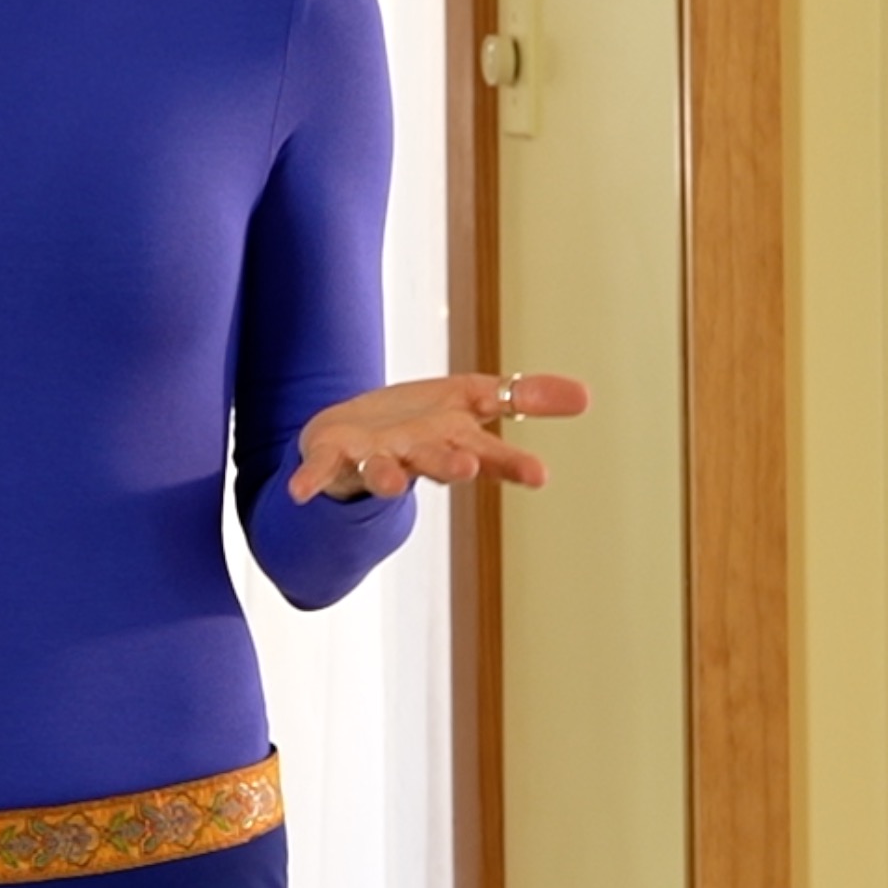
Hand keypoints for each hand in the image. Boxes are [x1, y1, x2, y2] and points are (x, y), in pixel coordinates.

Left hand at [289, 371, 591, 502]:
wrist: (351, 435)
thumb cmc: (419, 422)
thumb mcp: (472, 397)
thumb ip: (524, 396)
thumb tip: (588, 395)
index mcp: (452, 442)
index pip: (490, 454)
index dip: (512, 464)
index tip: (539, 474)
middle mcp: (415, 456)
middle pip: (436, 461)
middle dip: (451, 463)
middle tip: (468, 465)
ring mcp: (374, 459)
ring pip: (384, 471)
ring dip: (389, 477)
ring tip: (394, 482)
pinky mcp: (332, 456)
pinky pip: (320, 471)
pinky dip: (311, 482)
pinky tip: (299, 492)